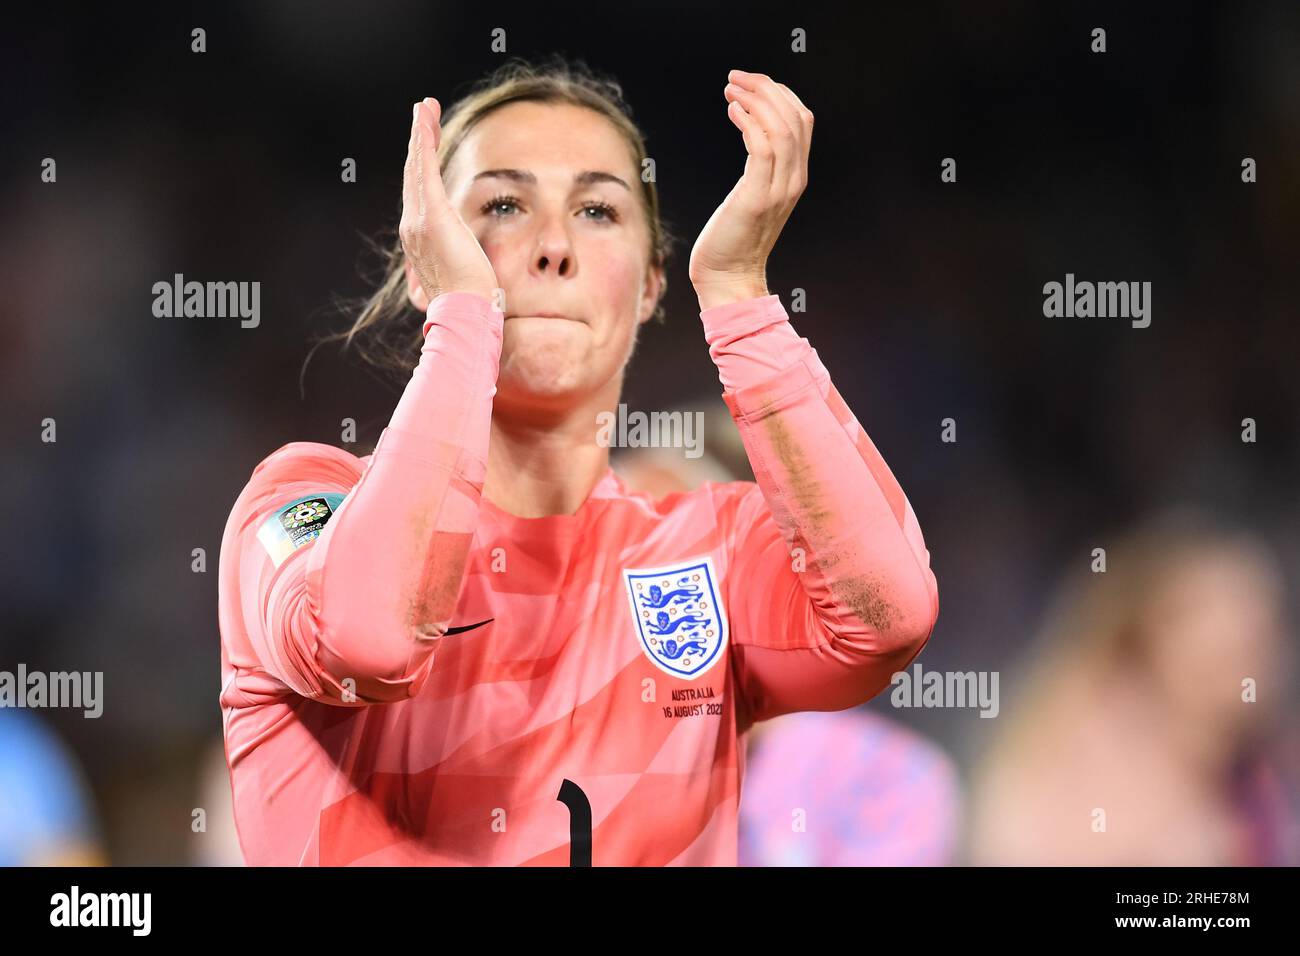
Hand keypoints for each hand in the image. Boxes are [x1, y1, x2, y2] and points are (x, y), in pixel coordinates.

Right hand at [401, 98, 498, 306]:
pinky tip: (424, 119)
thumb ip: (464, 257)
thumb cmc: (472, 301)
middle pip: (414, 174)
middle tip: (424, 112)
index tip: (428, 142)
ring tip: (424, 107)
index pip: (421, 193)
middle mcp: (413, 227)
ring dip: (420, 134)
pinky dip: (423, 142)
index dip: (422, 165)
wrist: (466, 314)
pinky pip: (424, 170)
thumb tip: (473, 260)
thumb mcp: (467, 272)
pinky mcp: (431, 216)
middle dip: (418, 141)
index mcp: (422, 238)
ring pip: (416, 167)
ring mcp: (419, 221)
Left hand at [689, 70, 812, 310]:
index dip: (780, 94)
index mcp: (796, 178)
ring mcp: (778, 190)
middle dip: (766, 89)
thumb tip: (751, 128)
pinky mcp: (757, 198)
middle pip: (794, 118)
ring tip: (731, 90)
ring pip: (781, 128)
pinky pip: (762, 147)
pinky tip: (732, 111)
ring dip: (756, 100)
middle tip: (736, 78)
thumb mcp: (751, 195)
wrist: (727, 279)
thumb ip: (759, 167)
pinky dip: (749, 122)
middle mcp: (794, 181)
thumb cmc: (730, 239)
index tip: (751, 84)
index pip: (802, 121)